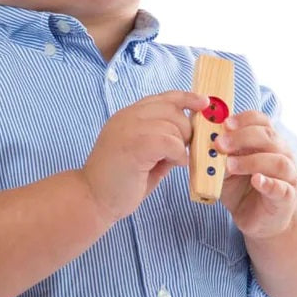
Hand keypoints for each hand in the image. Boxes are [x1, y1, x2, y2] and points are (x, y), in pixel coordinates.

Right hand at [81, 90, 209, 224]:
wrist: (93, 199)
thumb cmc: (118, 182)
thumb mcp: (145, 156)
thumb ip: (163, 142)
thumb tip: (189, 139)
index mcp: (128, 116)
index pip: (163, 97)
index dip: (186, 98)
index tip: (204, 103)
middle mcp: (128, 117)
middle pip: (173, 110)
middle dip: (186, 130)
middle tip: (182, 151)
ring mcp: (130, 129)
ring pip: (174, 126)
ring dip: (181, 145)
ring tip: (173, 161)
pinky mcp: (135, 145)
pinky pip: (170, 142)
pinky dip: (177, 154)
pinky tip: (173, 165)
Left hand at [215, 111, 296, 238]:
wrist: (260, 219)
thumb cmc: (243, 189)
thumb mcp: (226, 168)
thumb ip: (219, 155)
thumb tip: (203, 143)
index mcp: (268, 142)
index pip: (261, 121)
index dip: (243, 119)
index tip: (224, 123)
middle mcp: (282, 154)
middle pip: (268, 136)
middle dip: (242, 137)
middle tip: (219, 144)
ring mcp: (287, 176)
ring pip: (277, 161)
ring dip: (251, 160)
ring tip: (230, 165)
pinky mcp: (286, 197)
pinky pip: (281, 188)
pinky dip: (268, 183)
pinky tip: (256, 180)